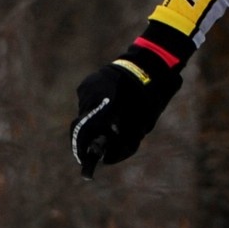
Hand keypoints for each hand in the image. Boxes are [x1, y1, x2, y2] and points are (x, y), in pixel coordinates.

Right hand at [70, 28, 189, 175]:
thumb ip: (123, 145)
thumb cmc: (147, 98)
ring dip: (94, 124)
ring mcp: (86, 87)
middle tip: (97, 149)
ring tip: (111, 124)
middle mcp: (90, 94)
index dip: (80, 150)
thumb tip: (106, 160)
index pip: (82, 131)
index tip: (84, 161)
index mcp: (103, 104)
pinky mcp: (86, 83)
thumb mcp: (140, 126)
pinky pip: (88, 103)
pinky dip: (96, 111)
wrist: (146, 66)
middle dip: (88, 139)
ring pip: (84, 114)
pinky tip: (110, 109)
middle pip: (81, 124)